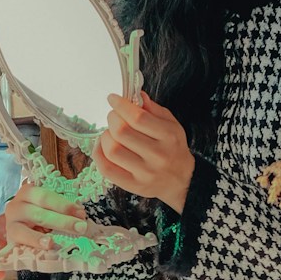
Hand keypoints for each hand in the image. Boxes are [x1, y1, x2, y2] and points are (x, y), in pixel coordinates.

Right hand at [0, 183, 86, 279]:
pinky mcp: (9, 244)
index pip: (45, 197)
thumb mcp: (50, 204)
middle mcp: (15, 207)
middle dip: (61, 222)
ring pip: (23, 233)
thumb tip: (82, 215)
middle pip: (38, 214)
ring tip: (50, 244)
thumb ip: (63, 208)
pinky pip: (2, 255)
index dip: (64, 205)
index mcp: (27, 193)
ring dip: (37, 240)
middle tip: (80, 228)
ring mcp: (10, 226)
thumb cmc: (43, 209)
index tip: (81, 213)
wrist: (24, 217)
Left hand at [93, 92, 194, 213]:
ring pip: (112, 150)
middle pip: (122, 132)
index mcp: (168, 136)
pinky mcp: (133, 185)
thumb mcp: (171, 124)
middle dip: (112, 118)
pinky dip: (99, 154)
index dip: (121, 105)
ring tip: (110, 133)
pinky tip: (103, 146)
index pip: (138, 117)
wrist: (182, 180)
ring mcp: (144, 173)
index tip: (112, 98)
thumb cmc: (173, 148)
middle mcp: (157, 155)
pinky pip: (106, 168)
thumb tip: (135, 94)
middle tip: (114, 116)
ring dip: (105, 136)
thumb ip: (153, 109)